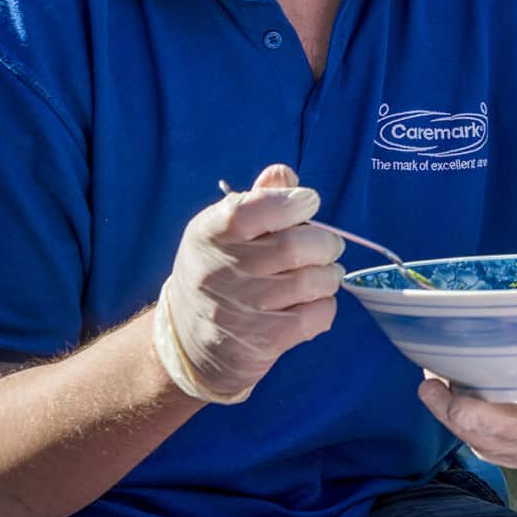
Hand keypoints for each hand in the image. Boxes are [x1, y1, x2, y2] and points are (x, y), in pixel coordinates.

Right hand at [152, 165, 343, 403]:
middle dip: (326, 242)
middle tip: (327, 245)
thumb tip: (284, 174)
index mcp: (208, 234)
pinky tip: (313, 301)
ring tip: (322, 273)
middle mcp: (220, 271)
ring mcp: (241, 310)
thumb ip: (258, 199)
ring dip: (329, 274)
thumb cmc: (219, 271)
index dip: (292, 202)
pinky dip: (326, 304)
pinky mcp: (262, 341)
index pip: (254, 210)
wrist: (187, 342)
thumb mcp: (224, 231)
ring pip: (313, 282)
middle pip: (296, 247)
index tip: (307, 203)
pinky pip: (317, 315)